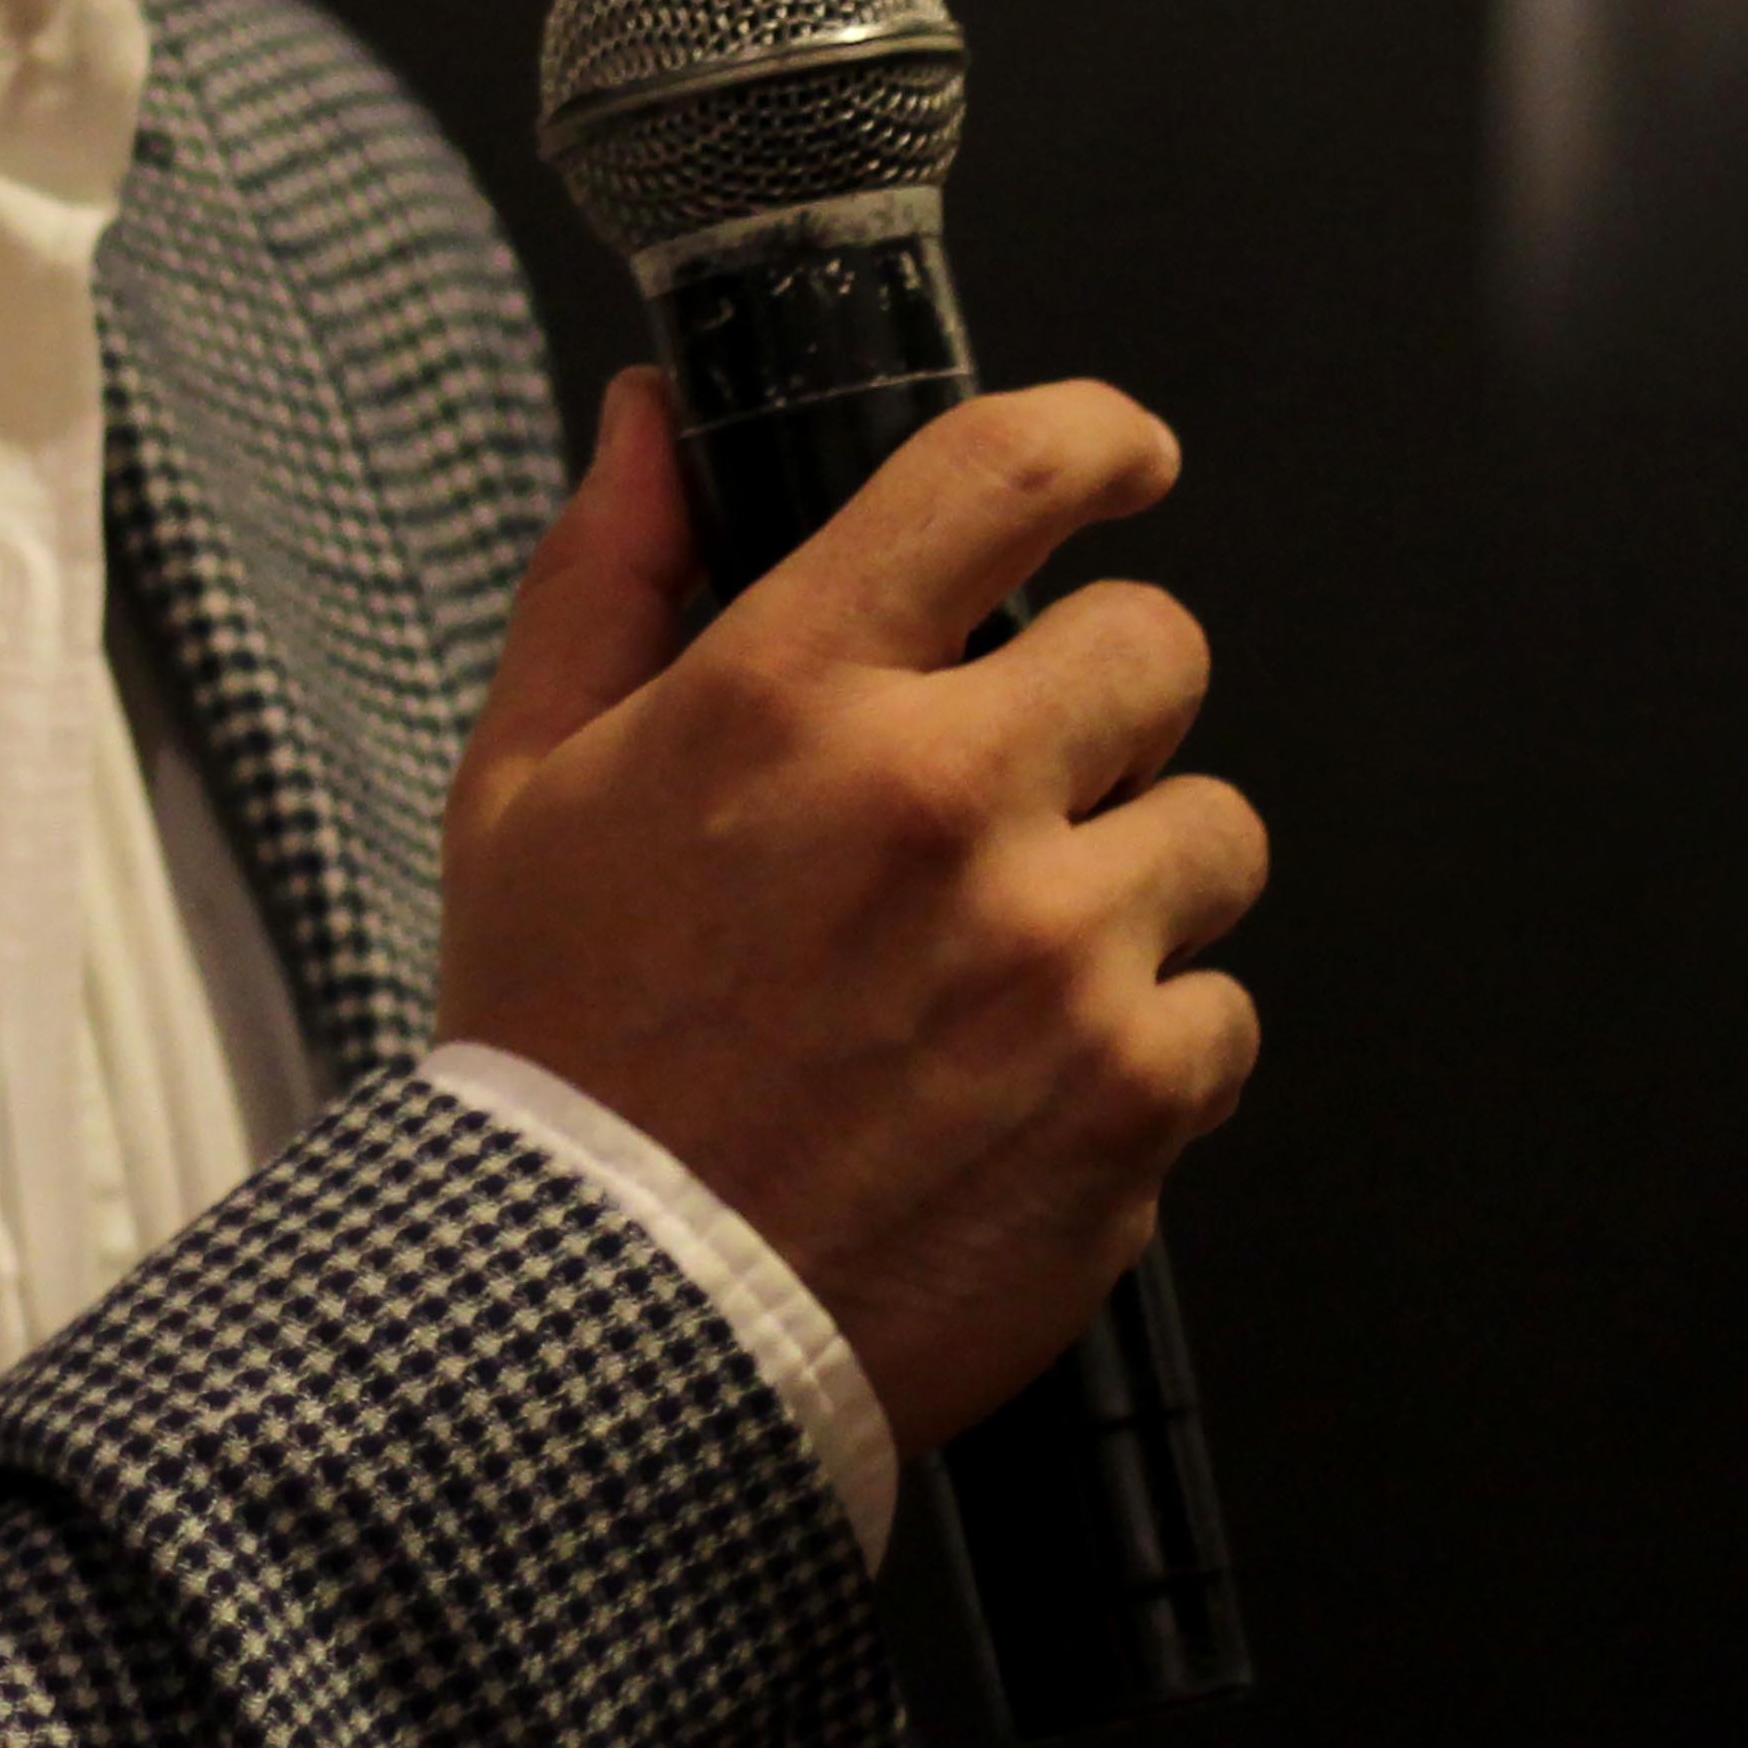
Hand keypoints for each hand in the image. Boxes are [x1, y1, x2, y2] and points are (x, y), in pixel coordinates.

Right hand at [437, 373, 1269, 1448]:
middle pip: (1159, 645)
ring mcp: (1054, 950)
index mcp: (789, 692)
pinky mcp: (1132, 1097)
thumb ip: (605, 575)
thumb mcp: (521, 784)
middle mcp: (939, 796)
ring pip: (1217, 829)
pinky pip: (1226, 1009)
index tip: (1127, 464)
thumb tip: (651, 417)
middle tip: (1030, 787)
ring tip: (1016, 966)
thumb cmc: (561, 1051)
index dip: (1098, 442)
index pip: (1005, 472)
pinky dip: (1153, 1047)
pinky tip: (1030, 1089)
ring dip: (1140, 879)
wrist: (604, 1329)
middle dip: (1109, 702)